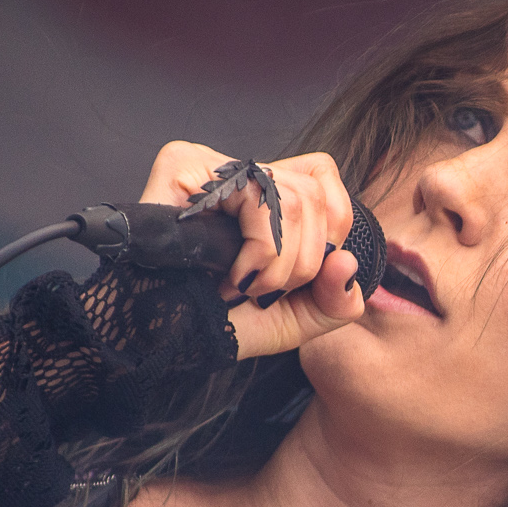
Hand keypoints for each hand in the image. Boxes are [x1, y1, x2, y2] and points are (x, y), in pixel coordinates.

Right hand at [139, 141, 366, 359]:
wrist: (158, 342)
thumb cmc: (216, 325)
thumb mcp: (293, 318)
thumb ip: (336, 299)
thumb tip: (348, 262)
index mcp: (264, 194)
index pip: (323, 179)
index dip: (329, 234)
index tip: (296, 280)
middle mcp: (237, 172)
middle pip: (314, 194)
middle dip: (303, 264)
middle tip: (260, 292)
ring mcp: (209, 164)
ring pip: (294, 198)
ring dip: (278, 266)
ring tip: (240, 287)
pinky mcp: (183, 165)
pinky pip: (258, 198)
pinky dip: (260, 254)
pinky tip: (229, 278)